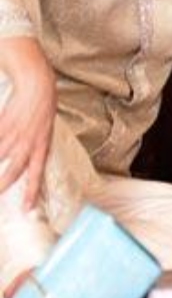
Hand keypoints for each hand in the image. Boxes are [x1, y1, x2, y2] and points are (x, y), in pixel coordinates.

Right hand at [0, 36, 56, 209]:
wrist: (38, 88)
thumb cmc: (40, 114)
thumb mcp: (42, 136)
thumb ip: (32, 152)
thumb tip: (26, 169)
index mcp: (41, 148)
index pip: (37, 174)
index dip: (31, 192)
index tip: (26, 209)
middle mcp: (28, 144)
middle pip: (13, 171)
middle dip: (2, 185)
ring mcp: (14, 135)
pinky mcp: (3, 126)